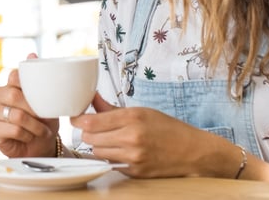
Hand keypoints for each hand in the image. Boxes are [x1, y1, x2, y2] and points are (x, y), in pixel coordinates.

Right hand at [0, 59, 57, 158]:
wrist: (41, 145)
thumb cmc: (43, 121)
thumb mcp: (46, 99)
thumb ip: (38, 78)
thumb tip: (31, 54)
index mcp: (9, 84)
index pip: (15, 76)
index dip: (29, 87)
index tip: (42, 99)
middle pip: (13, 95)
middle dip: (34, 110)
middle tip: (45, 119)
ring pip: (15, 114)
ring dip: (34, 126)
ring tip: (41, 131)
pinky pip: (12, 129)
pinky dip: (26, 135)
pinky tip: (29, 137)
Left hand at [70, 93, 230, 177]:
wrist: (193, 152)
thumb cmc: (168, 128)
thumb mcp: (141, 111)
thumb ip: (111, 108)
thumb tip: (90, 98)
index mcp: (132, 118)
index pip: (91, 122)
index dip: (78, 119)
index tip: (75, 117)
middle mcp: (131, 138)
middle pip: (89, 138)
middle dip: (87, 132)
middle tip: (92, 127)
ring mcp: (133, 157)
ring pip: (97, 152)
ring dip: (97, 145)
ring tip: (108, 139)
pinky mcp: (134, 171)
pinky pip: (110, 163)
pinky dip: (109, 156)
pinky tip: (119, 150)